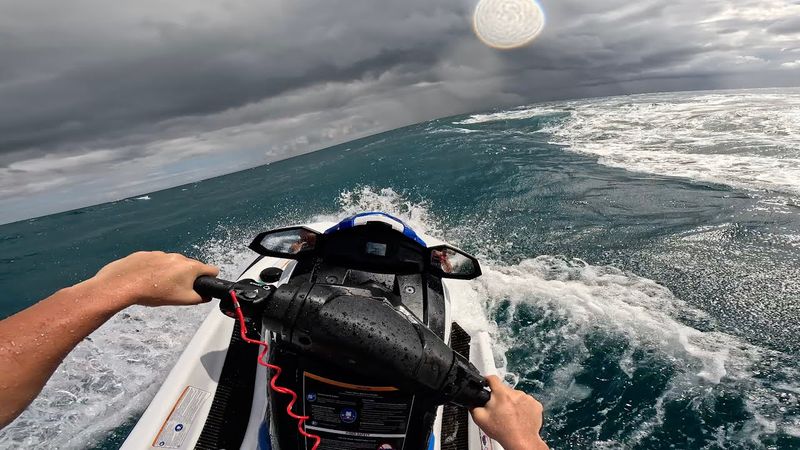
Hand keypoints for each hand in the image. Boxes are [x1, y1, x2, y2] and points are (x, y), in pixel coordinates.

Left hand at [89, 251, 218, 306]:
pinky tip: (145, 280)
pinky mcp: (146, 254)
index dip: (211, 279)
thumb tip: (205, 296)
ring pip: (172, 264)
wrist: (123, 284)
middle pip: (190, 267)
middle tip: (176, 291)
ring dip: (169, 274)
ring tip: (157, 287)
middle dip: (186, 278)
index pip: (211, 270)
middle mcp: (178, 257)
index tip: (204, 285)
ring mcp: (161, 253)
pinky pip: (156, 262)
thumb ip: (199, 298)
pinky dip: (154, 270)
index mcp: (190, 267)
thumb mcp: (182, 300)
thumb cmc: (154, 292)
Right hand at [470, 375, 548, 449]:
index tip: (487, 383)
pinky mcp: (536, 405)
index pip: (492, 378)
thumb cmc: (503, 431)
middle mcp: (516, 393)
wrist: (521, 441)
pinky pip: (526, 402)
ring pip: (516, 396)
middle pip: (505, 390)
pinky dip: (523, 407)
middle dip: (500, 397)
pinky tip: (519, 417)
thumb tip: (472, 400)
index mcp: (501, 394)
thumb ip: (473, 406)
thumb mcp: (480, 419)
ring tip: (510, 416)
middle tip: (499, 410)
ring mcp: (528, 399)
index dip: (487, 380)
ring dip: (512, 403)